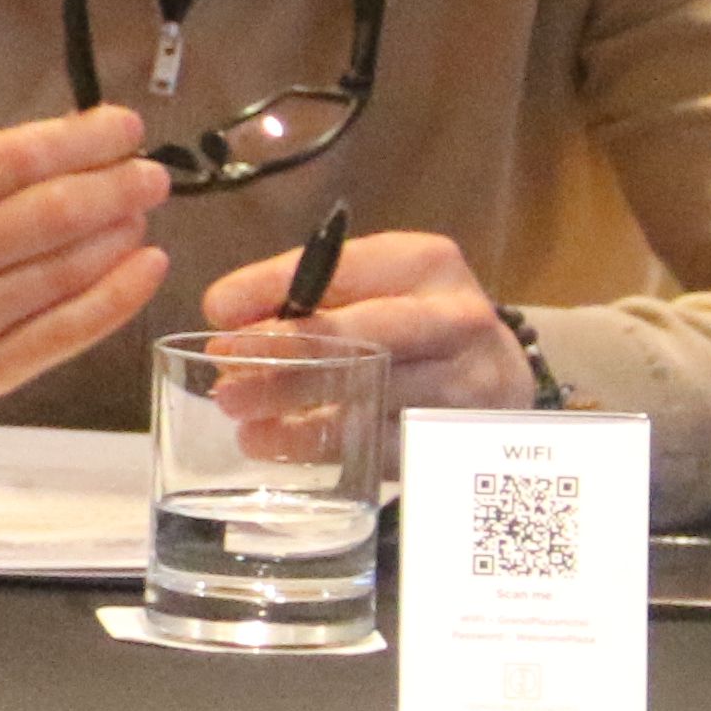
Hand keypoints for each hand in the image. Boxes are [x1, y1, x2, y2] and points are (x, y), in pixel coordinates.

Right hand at [0, 105, 173, 406]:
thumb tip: (53, 141)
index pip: (15, 161)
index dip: (82, 140)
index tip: (125, 127)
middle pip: (48, 215)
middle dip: (114, 188)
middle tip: (150, 175)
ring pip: (62, 273)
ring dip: (117, 236)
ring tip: (140, 213)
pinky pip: (61, 335)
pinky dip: (116, 299)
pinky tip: (146, 268)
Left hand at [199, 226, 534, 413]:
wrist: (491, 375)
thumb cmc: (409, 320)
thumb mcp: (371, 286)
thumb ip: (302, 292)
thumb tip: (225, 315)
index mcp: (426, 264)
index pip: (344, 268)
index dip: (275, 287)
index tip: (218, 310)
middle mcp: (456, 320)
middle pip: (366, 334)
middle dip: (288, 350)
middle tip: (226, 367)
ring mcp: (462, 384)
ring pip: (368, 395)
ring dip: (292, 406)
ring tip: (237, 411)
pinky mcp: (449, 439)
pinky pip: (374, 447)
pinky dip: (314, 446)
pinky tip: (270, 442)